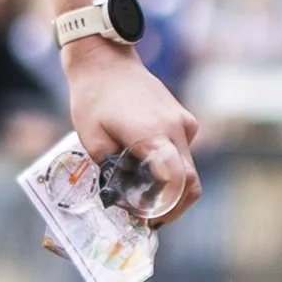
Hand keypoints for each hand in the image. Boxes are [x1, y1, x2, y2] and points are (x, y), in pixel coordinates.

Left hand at [63, 40, 198, 220]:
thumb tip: (123, 199)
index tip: (148, 220)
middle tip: (148, 220)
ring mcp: (184, 123)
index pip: (177, 181)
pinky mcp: (184, 120)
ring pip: (190, 170)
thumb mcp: (91, 139)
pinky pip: (183, 154)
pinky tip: (146, 170)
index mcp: (153, 134)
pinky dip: (171, 170)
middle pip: (190, 183)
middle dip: (172, 207)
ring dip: (172, 189)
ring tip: (143, 197)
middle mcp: (176, 130)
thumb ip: (110, 170)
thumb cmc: (94, 97)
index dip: (167, 208)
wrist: (106, 61)